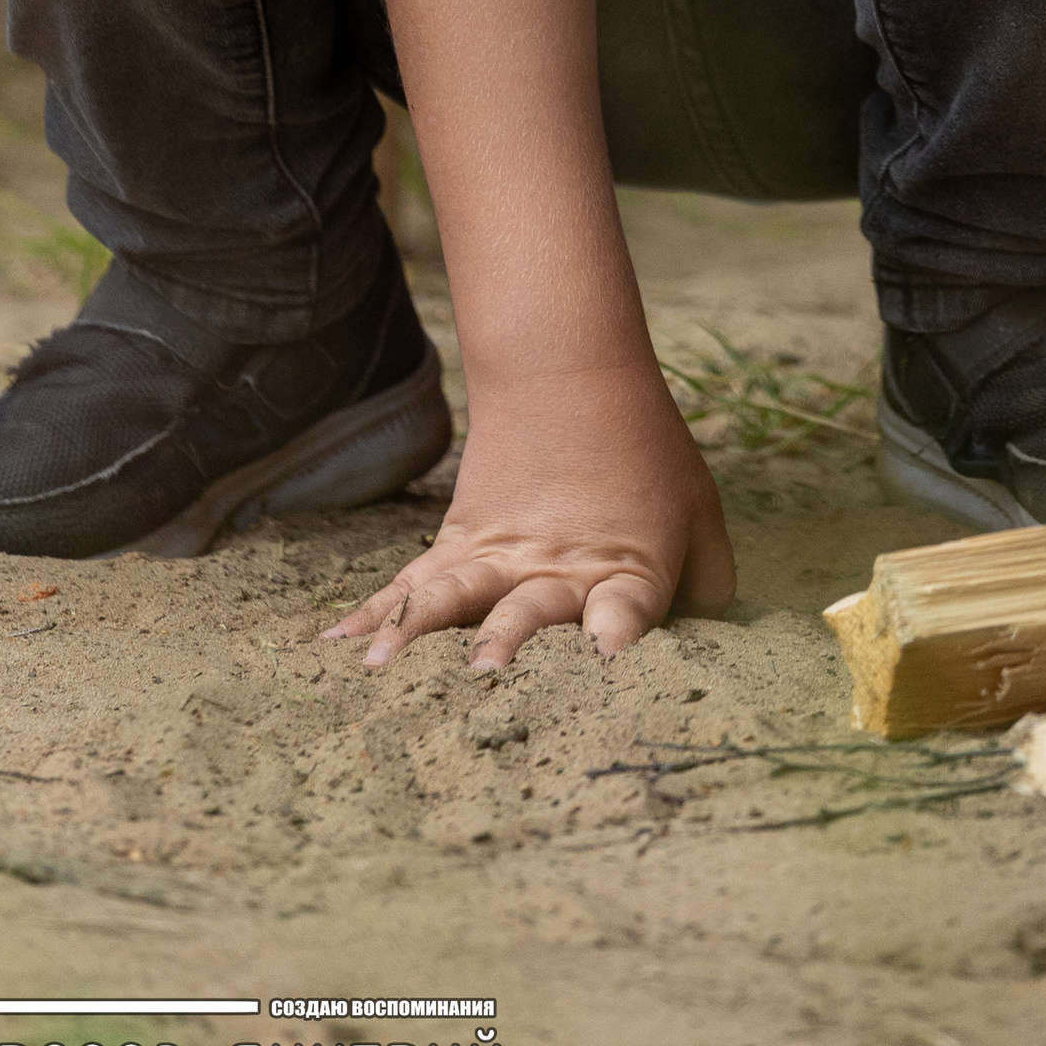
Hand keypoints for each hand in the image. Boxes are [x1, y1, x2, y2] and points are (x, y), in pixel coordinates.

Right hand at [321, 360, 734, 669]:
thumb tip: (710, 636)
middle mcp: (557, 567)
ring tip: (381, 667)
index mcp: (626, 564)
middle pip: (529, 609)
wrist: (572, 373)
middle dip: (508, 643)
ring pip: (453, 596)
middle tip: (484, 672)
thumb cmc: (644, 450)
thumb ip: (709, 579)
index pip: (628, 603)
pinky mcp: (460, 542)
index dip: (620, 628)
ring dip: (419, 631)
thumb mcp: (698, 507)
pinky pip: (412, 582)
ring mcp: (499, 556)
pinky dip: (373, 611)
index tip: (607, 650)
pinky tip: (335, 644)